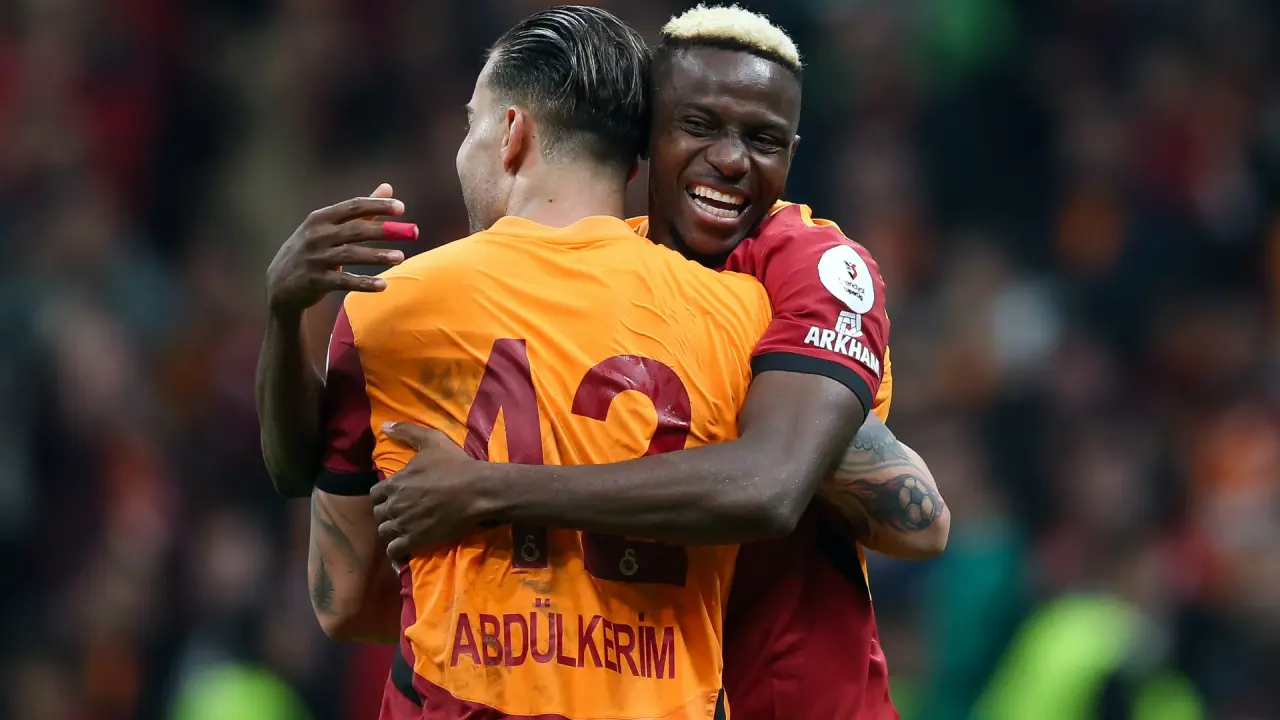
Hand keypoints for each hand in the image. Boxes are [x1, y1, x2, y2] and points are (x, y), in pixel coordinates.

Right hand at [265, 183, 418, 316]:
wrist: (280, 284)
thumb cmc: (313, 250)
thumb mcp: (330, 227)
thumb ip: (361, 210)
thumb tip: (388, 188)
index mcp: (320, 218)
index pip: (353, 206)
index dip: (377, 206)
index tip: (402, 208)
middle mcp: (316, 235)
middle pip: (355, 230)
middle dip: (384, 230)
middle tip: (412, 232)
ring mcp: (314, 258)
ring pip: (350, 255)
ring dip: (377, 256)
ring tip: (400, 257)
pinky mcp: (315, 281)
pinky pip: (343, 282)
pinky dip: (363, 283)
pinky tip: (384, 286)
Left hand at [370, 421, 490, 559]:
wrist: (477, 491)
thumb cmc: (456, 465)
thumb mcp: (432, 441)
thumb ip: (407, 432)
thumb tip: (385, 426)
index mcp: (395, 482)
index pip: (375, 494)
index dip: (383, 497)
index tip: (394, 498)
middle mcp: (395, 504)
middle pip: (378, 514)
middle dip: (387, 514)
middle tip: (400, 514)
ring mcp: (404, 524)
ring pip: (384, 532)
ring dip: (391, 532)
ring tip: (403, 531)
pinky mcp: (415, 541)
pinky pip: (394, 551)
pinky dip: (396, 552)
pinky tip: (403, 550)